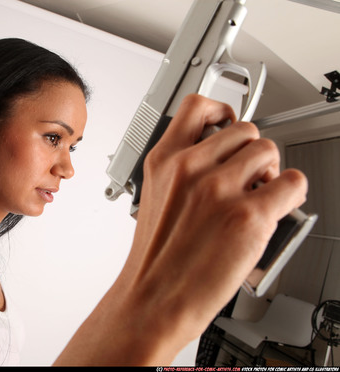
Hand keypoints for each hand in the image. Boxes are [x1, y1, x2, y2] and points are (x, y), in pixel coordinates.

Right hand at [55, 94, 306, 365]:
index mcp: (163, 161)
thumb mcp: (153, 199)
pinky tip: (273, 209)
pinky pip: (292, 182)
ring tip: (257, 195)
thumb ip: (182, 172)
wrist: (154, 300)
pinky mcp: (248, 215)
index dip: (221, 110)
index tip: (228, 121)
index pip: (198, 106)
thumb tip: (221, 158)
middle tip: (247, 175)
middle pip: (245, 129)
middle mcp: (189, 168)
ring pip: (268, 151)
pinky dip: (289, 194)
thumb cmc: (154, 259)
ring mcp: (218, 189)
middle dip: (251, 151)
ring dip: (269, 172)